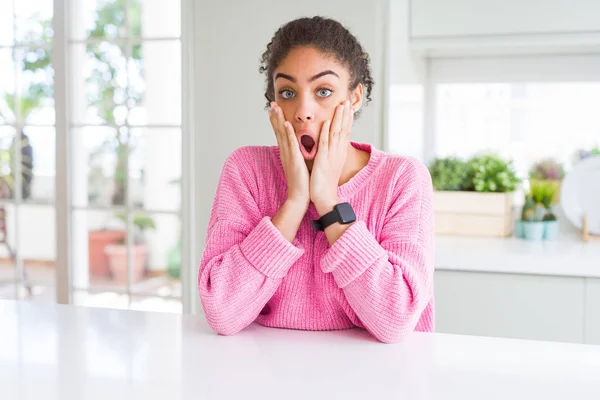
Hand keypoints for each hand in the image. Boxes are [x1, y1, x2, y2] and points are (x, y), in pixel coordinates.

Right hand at [268, 102, 309, 208]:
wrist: (300, 196)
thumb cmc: (302, 182)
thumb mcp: (298, 165)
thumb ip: (297, 155)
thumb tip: (298, 148)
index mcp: (287, 153)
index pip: (281, 134)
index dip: (276, 121)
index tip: (274, 110)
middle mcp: (285, 152)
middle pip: (278, 131)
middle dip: (274, 117)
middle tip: (271, 104)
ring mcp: (288, 155)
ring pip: (282, 134)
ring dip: (278, 120)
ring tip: (275, 108)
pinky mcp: (294, 159)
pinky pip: (291, 143)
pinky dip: (288, 133)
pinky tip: (286, 123)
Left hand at [310, 100, 352, 214]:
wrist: (325, 197)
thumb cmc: (325, 182)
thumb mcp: (330, 164)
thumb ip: (331, 153)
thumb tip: (331, 145)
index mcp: (339, 152)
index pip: (345, 132)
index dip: (347, 119)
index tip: (348, 106)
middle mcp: (338, 152)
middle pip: (343, 129)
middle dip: (345, 114)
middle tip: (348, 100)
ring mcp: (331, 155)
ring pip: (336, 133)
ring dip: (339, 119)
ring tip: (341, 105)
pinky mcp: (323, 160)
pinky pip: (325, 144)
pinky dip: (325, 132)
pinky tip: (326, 122)